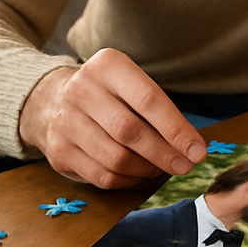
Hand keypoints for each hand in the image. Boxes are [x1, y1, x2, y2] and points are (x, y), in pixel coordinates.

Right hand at [19, 48, 206, 187]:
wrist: (49, 98)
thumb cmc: (108, 93)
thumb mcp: (130, 83)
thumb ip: (159, 108)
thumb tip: (191, 146)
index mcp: (107, 66)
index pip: (149, 100)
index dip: (177, 130)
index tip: (198, 151)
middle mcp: (81, 90)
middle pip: (131, 131)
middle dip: (164, 153)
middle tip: (185, 165)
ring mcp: (65, 122)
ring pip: (116, 158)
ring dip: (146, 169)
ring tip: (161, 168)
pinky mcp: (58, 152)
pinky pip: (102, 176)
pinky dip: (128, 180)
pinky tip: (139, 174)